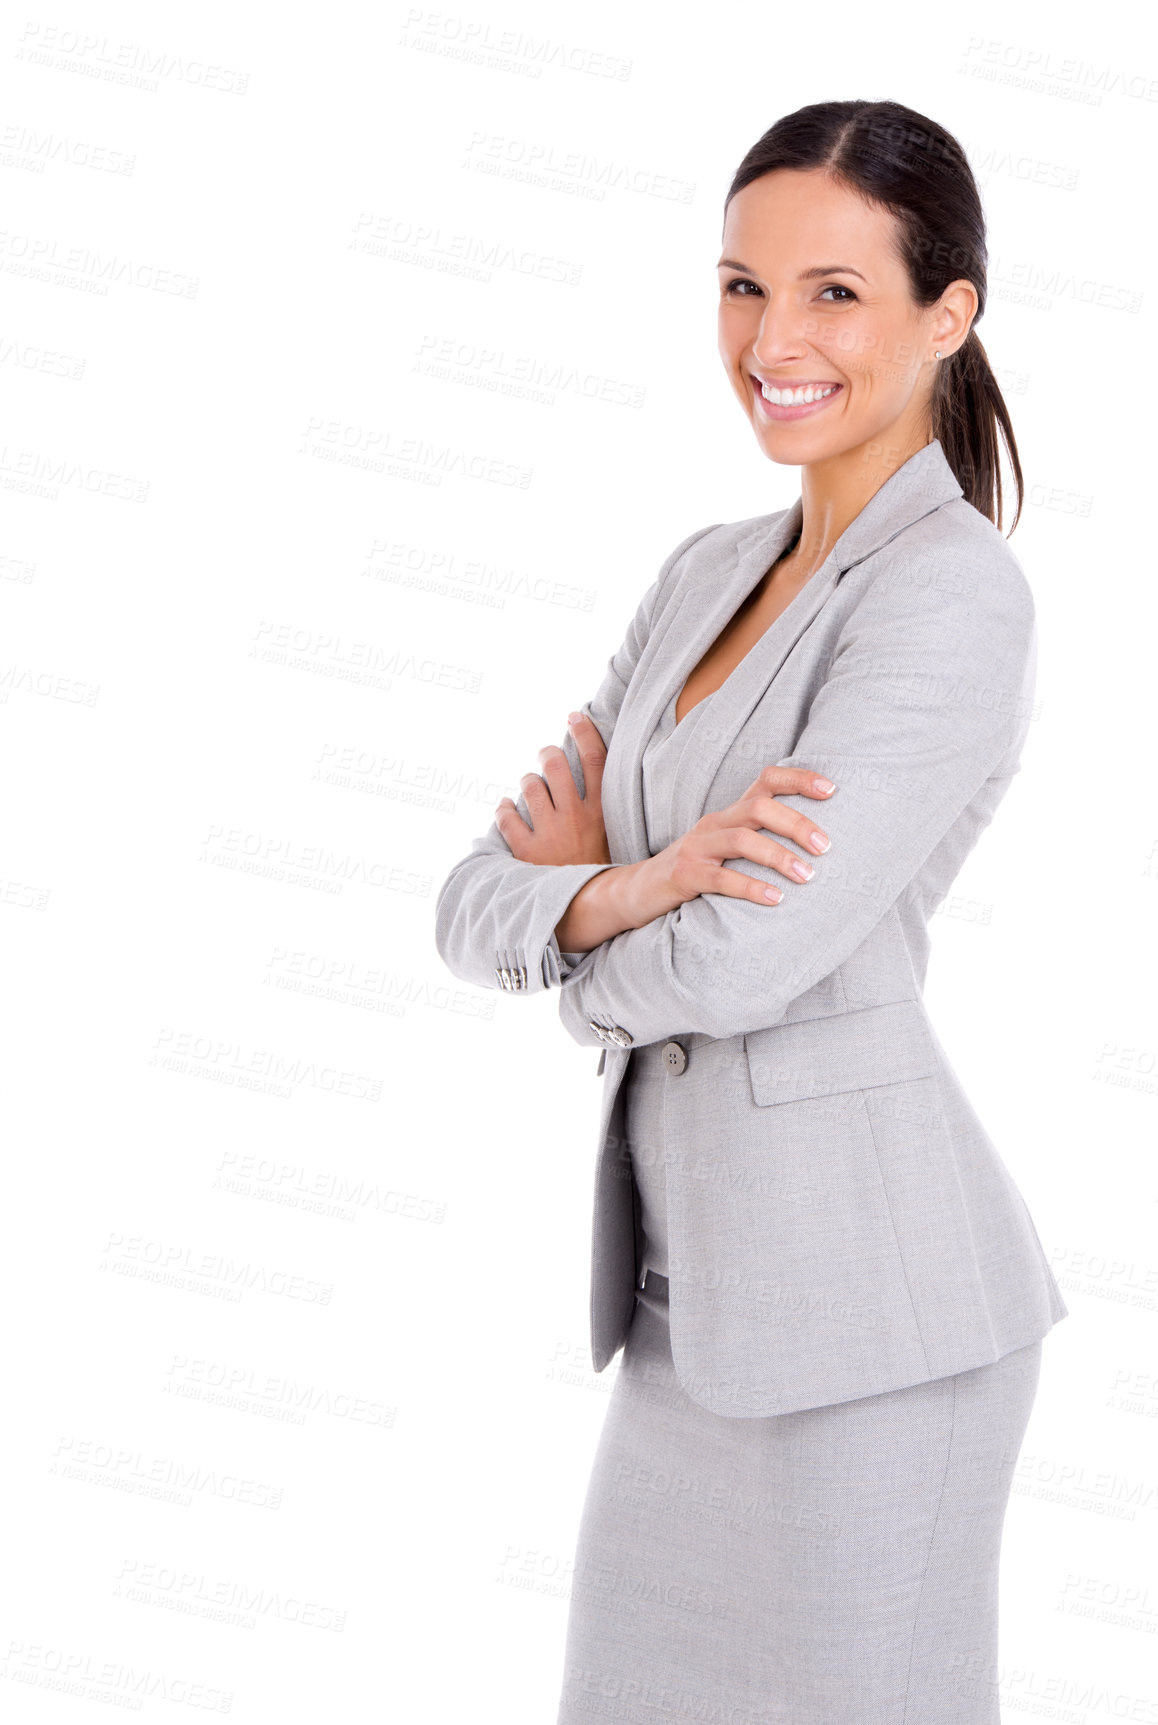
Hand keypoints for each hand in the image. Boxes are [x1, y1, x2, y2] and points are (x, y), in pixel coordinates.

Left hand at [495, 710, 610, 866]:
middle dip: (547, 754)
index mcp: (600, 813)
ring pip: (530, 785)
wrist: (583, 911)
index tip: (575, 716)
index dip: (585, 732)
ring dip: (528, 782)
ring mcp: (550, 833)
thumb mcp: (611, 838)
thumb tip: (590, 779)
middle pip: (557, 765)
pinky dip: (504, 810)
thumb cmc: (597, 871)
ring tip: (530, 790)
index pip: (595, 760)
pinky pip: (507, 816)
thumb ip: (601, 811)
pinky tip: (506, 811)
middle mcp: (575, 818)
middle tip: (546, 757)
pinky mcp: (527, 851)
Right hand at [633, 764, 834, 918]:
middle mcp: (714, 823)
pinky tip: (775, 899)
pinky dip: (751, 888)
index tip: (832, 790)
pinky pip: (721, 879)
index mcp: (729, 814)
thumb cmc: (697, 871)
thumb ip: (761, 841)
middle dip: (797, 824)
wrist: (639, 891)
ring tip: (807, 876)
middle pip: (759, 808)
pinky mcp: (684, 875)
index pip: (766, 781)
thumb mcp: (728, 849)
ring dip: (779, 856)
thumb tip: (818, 846)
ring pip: (742, 840)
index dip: (798, 779)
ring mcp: (697, 848)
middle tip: (826, 847)